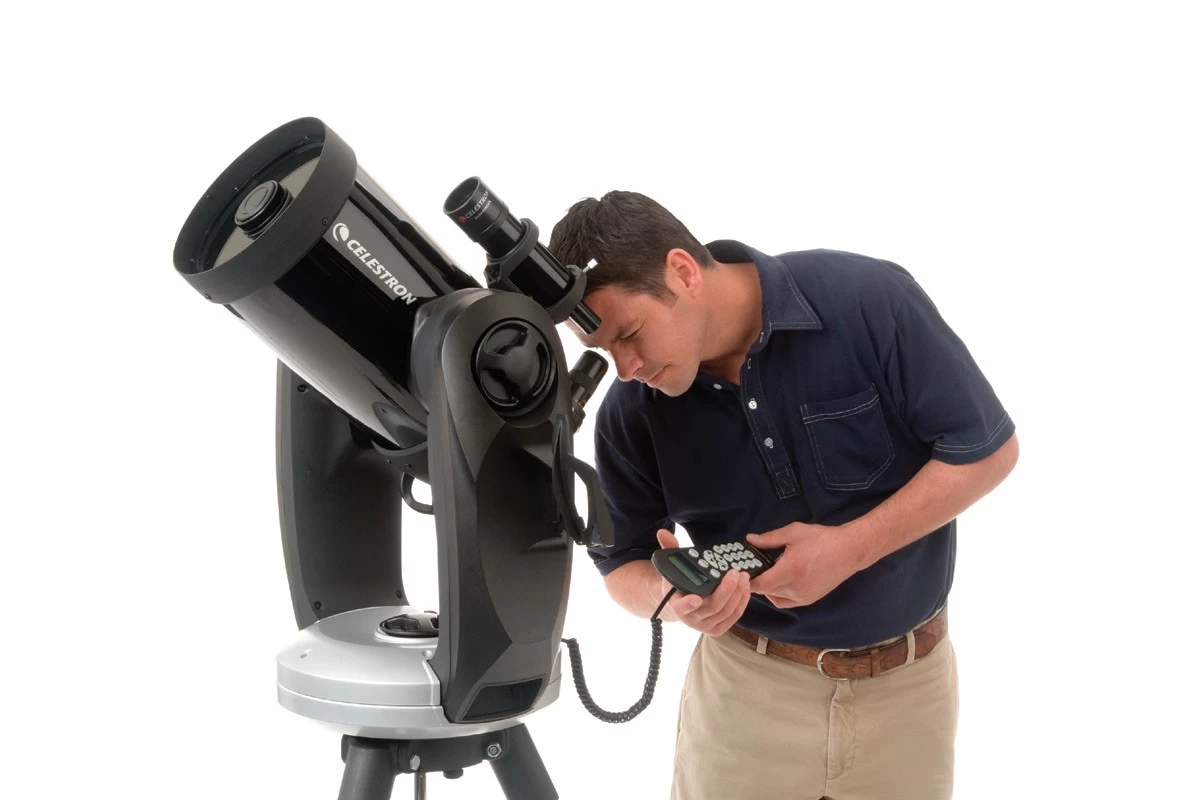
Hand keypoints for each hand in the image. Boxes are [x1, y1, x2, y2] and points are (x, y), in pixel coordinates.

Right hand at [652, 529, 751, 635]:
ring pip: (725, 611)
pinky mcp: (718, 628)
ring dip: (737, 594)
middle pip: (712, 607)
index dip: (688, 604)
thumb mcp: (672, 566)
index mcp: (676, 604)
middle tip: (735, 573)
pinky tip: (745, 588)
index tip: (696, 598)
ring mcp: (705, 626)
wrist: (681, 602)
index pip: (681, 607)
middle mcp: (690, 619)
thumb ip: (670, 550)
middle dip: (726, 590)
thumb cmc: (679, 582)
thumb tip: (662, 532)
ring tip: (744, 577)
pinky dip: (741, 602)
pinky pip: (733, 616)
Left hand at [747, 522, 863, 607]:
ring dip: (767, 588)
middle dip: (757, 581)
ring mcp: (802, 597)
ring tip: (768, 572)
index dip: (748, 579)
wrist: (848, 551)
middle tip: (752, 568)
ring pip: (775, 598)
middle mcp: (795, 588)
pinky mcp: (809, 600)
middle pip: (765, 592)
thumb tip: (749, 539)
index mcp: (789, 571)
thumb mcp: (793, 533)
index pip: (759, 585)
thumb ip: (769, 538)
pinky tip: (780, 581)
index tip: (741, 570)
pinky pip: (786, 602)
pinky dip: (778, 594)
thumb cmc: (821, 539)